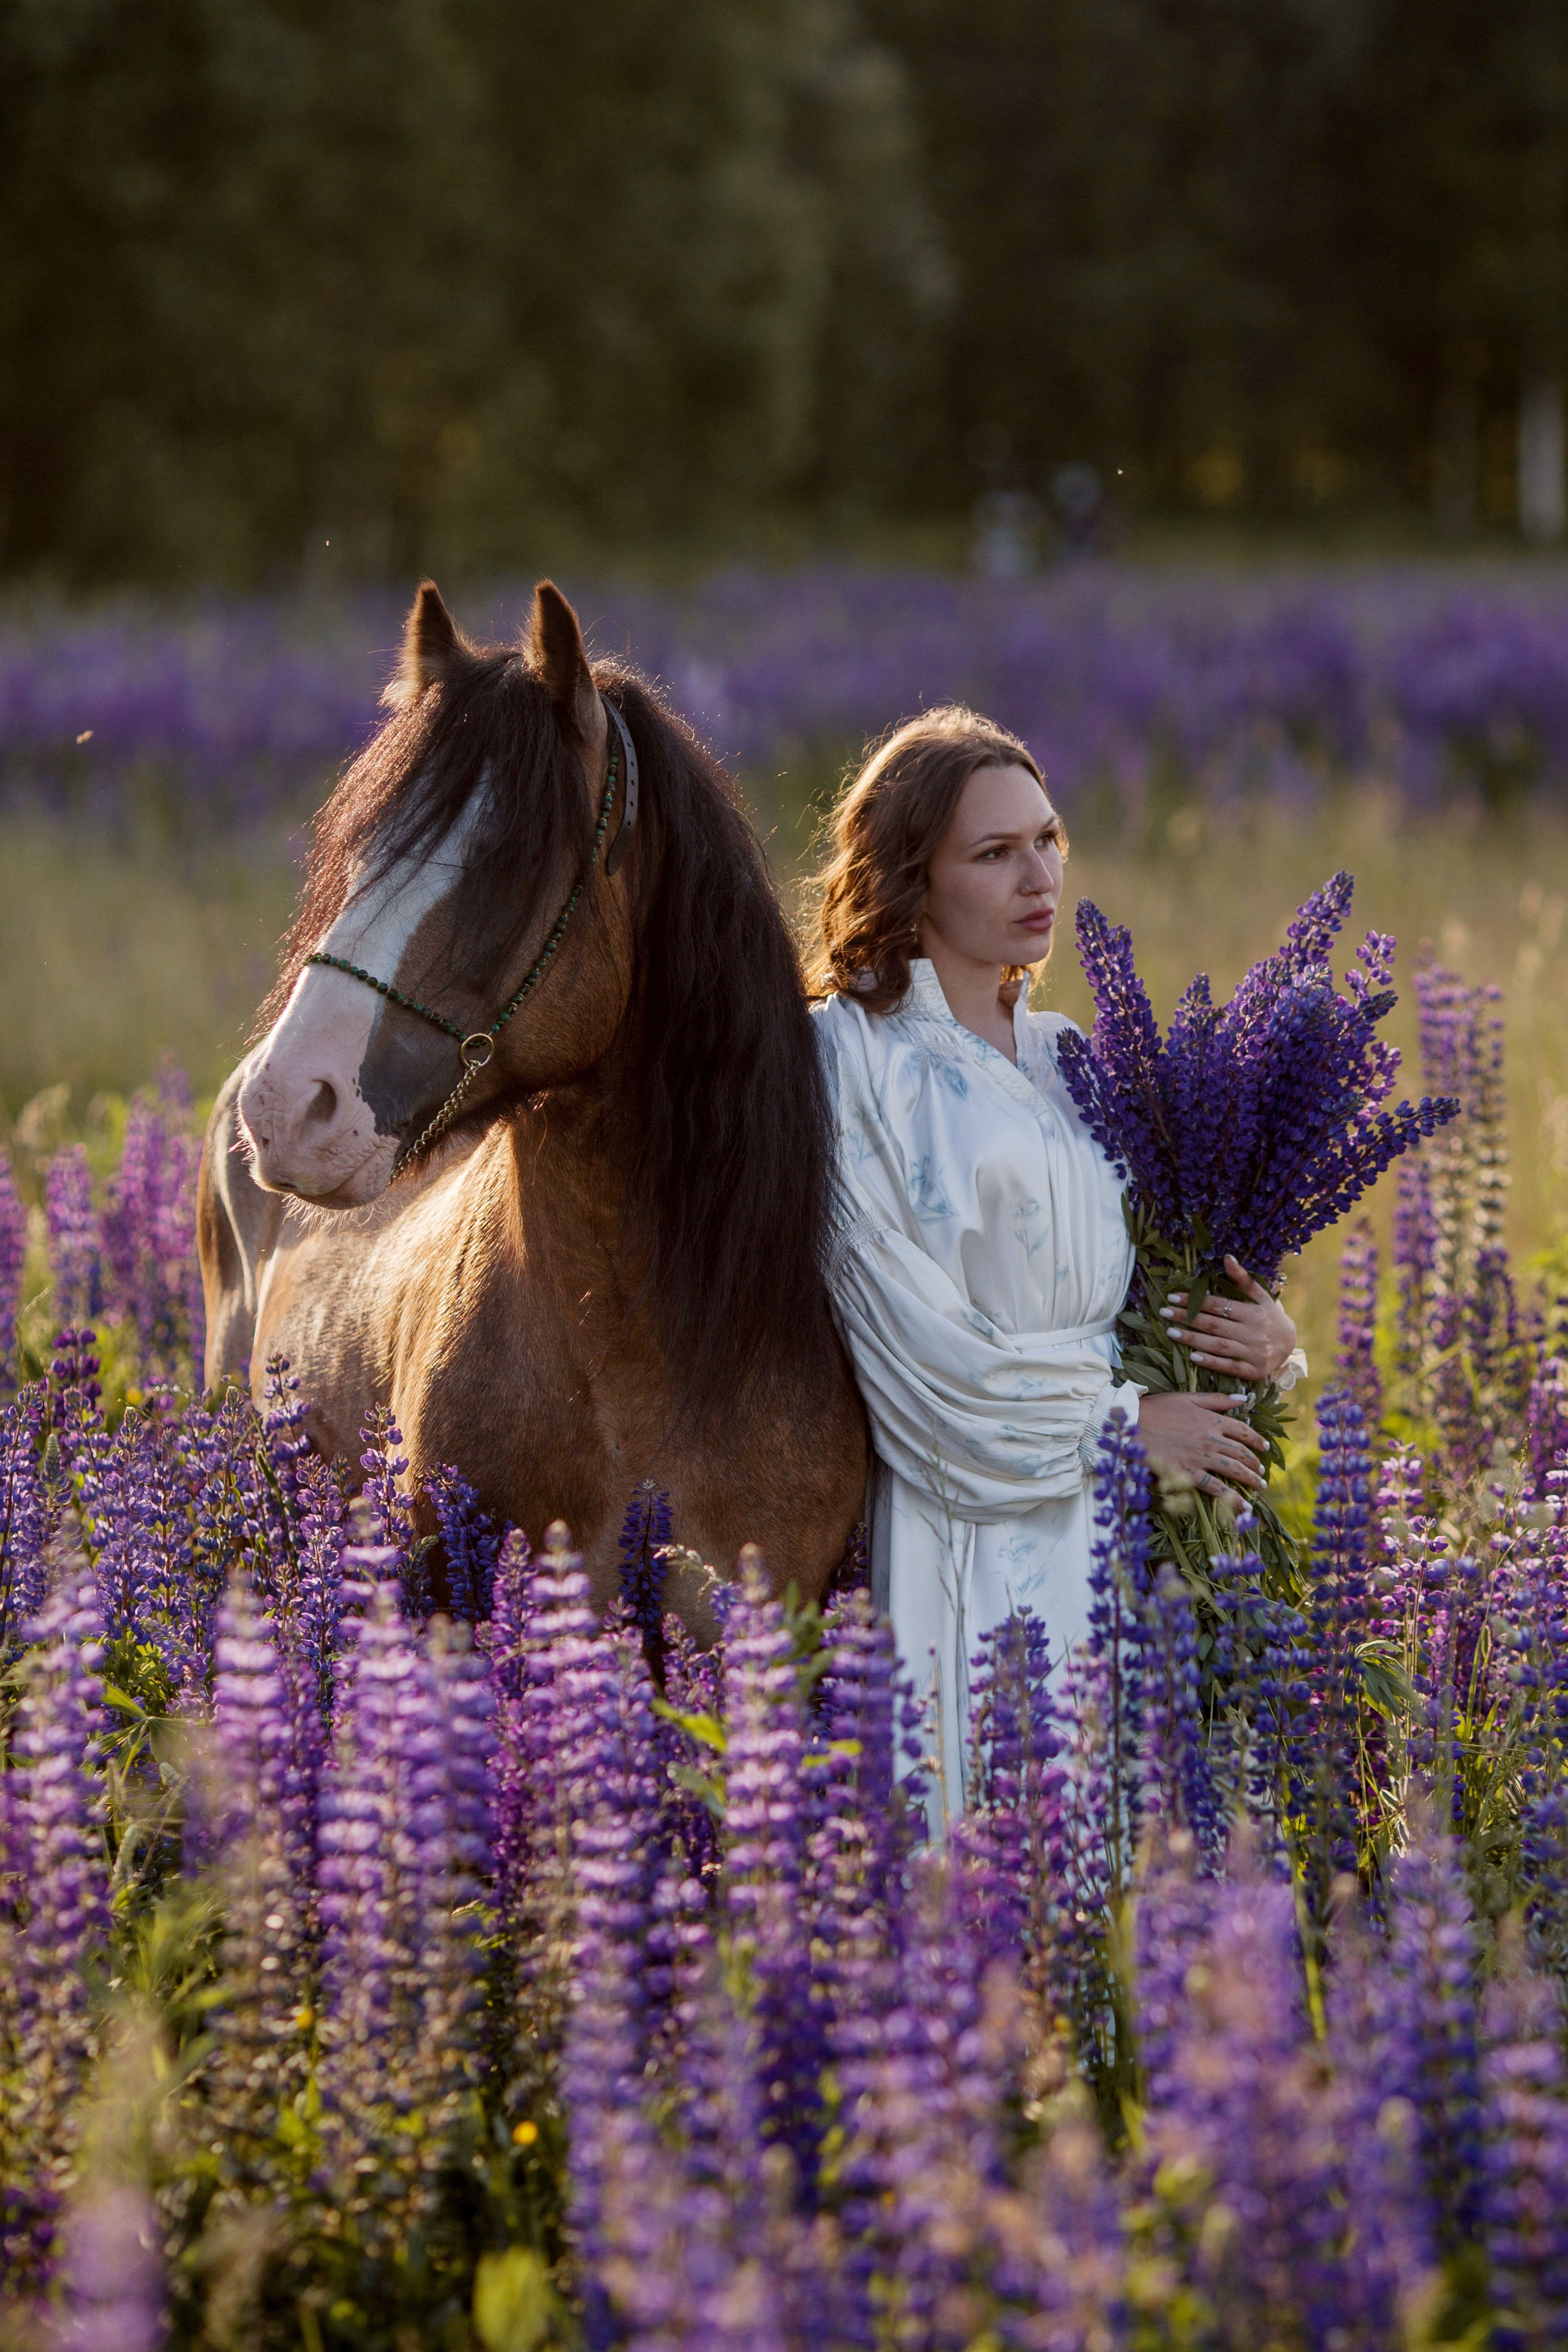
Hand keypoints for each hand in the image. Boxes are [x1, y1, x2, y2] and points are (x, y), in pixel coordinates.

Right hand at [1138, 1389, 1270, 1495]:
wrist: (1133, 1424)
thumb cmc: (1157, 1409)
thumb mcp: (1188, 1398)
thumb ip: (1217, 1400)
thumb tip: (1243, 1399)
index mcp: (1212, 1420)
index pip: (1243, 1431)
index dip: (1257, 1440)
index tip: (1265, 1447)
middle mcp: (1211, 1440)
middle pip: (1241, 1453)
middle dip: (1255, 1463)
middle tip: (1262, 1472)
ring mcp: (1201, 1458)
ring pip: (1234, 1470)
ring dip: (1250, 1479)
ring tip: (1260, 1486)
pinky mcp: (1189, 1474)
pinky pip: (1215, 1487)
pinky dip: (1231, 1497)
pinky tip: (1243, 1505)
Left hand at [1162, 1255, 1296, 1383]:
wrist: (1289, 1344)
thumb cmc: (1267, 1315)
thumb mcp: (1259, 1295)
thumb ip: (1241, 1278)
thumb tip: (1227, 1257)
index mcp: (1254, 1311)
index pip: (1218, 1305)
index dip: (1194, 1301)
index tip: (1172, 1297)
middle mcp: (1255, 1332)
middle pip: (1214, 1325)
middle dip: (1187, 1318)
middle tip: (1164, 1312)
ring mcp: (1254, 1353)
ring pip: (1218, 1346)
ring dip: (1193, 1340)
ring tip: (1171, 1332)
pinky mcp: (1254, 1371)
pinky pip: (1229, 1367)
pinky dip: (1211, 1363)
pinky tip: (1192, 1358)